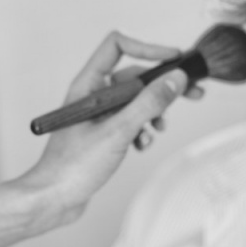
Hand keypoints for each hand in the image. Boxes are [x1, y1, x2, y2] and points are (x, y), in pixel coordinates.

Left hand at [19, 31, 196, 223]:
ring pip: (136, 101)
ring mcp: (99, 115)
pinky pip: (131, 121)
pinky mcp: (104, 133)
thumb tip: (175, 79)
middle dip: (162, 86)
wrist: (54, 199)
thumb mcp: (118, 132)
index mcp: (88, 85)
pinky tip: (142, 145)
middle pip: (134, 76)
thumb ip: (148, 103)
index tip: (174, 58)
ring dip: (153, 112)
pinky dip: (142, 130)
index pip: (117, 47)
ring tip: (160, 128)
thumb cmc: (72, 167)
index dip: (147, 47)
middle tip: (192, 92)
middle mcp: (93, 95)